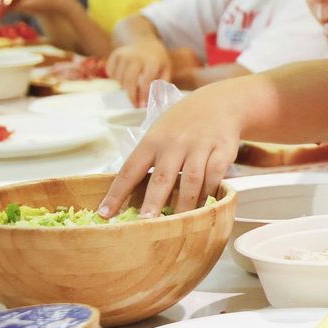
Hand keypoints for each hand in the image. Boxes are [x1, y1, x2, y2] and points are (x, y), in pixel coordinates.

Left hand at [99, 88, 241, 216]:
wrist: (219, 103)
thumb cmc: (183, 123)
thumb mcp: (159, 134)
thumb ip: (148, 160)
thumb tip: (129, 195)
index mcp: (152, 140)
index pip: (130, 169)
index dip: (117, 193)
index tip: (105, 213)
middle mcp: (175, 143)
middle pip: (162, 177)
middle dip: (152, 202)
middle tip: (145, 222)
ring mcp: (199, 146)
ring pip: (190, 180)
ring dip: (184, 204)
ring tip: (178, 224)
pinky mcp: (222, 150)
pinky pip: (215, 176)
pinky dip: (209, 193)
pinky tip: (204, 206)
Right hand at [106, 42, 173, 107]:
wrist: (145, 41)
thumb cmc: (157, 60)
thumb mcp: (165, 70)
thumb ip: (161, 86)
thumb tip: (156, 103)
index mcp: (152, 61)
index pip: (146, 81)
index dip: (144, 95)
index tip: (143, 105)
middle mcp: (137, 56)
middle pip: (129, 80)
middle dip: (131, 95)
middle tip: (134, 104)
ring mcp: (124, 54)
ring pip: (119, 78)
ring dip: (124, 87)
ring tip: (132, 87)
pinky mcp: (115, 54)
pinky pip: (111, 72)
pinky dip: (116, 78)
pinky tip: (124, 77)